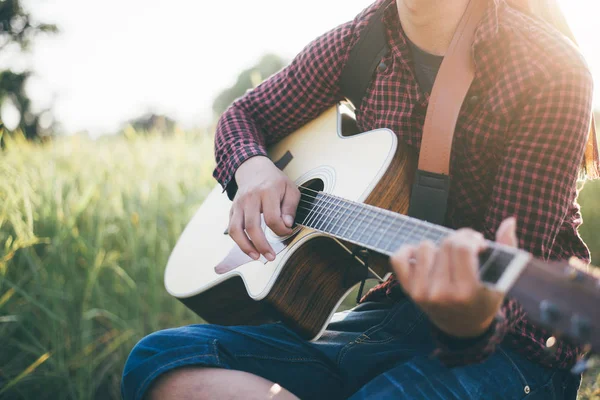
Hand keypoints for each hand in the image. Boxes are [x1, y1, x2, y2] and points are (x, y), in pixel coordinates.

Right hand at [228, 156, 299, 260]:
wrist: (254, 169)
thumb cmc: (275, 182)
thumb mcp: (290, 189)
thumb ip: (291, 207)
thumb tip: (287, 225)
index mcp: (267, 191)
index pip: (272, 218)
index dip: (281, 230)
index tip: (288, 232)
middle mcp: (250, 198)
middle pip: (252, 226)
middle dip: (262, 245)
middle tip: (271, 257)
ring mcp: (239, 204)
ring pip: (236, 229)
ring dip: (245, 247)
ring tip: (257, 257)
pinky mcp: (232, 209)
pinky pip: (232, 229)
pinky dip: (239, 242)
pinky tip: (249, 249)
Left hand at [390, 217, 517, 337]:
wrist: (462, 327)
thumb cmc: (484, 299)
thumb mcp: (501, 279)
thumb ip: (507, 248)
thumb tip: (509, 221)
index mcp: (466, 292)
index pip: (462, 248)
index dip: (471, 238)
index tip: (478, 243)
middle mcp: (441, 294)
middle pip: (446, 244)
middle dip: (458, 240)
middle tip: (466, 248)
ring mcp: (421, 292)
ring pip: (424, 247)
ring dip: (438, 248)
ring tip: (448, 258)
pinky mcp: (408, 290)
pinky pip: (399, 258)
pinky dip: (408, 251)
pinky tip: (424, 256)